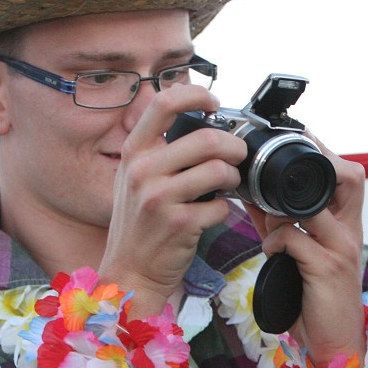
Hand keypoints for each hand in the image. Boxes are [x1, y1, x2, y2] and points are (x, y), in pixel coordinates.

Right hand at [99, 86, 246, 315]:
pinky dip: (223, 210)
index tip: (213, 102)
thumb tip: (204, 126)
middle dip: (233, 146)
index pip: (163, 103)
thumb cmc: (140, 225)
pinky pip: (220, 206)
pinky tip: (211, 214)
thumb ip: (160, 152)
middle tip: (238, 154)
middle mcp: (142, 171)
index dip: (195, 95)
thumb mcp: (136, 180)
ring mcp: (159, 198)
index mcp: (133, 153)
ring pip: (219, 170)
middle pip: (206, 138)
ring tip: (227, 185)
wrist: (130, 273)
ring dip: (232, 177)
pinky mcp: (179, 224)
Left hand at [244, 135, 366, 365]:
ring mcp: (342, 248)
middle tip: (280, 176)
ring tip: (268, 223)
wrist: (334, 344)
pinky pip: (295, 238)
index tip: (297, 145)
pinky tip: (269, 254)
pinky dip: (275, 240)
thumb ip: (279, 225)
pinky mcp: (327, 268)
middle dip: (317, 165)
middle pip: (351, 176)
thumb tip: (252, 198)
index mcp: (347, 225)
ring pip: (312, 206)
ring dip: (281, 210)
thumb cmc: (315, 300)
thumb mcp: (296, 254)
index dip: (326, 155)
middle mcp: (351, 231)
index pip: (349, 176)